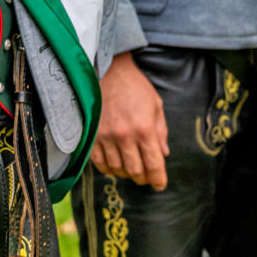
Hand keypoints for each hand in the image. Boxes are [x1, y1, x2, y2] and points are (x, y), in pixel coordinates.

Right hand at [90, 53, 169, 189]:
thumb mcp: (156, 105)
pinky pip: (99, 163)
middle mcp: (125, 137)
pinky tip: (115, 166)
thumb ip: (161, 131)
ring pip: (117, 169)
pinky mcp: (92, 137)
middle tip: (148, 178)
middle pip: (135, 170)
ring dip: (126, 174)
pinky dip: (109, 169)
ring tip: (132, 171)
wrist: (108, 72)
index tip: (160, 185)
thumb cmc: (135, 87)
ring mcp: (106, 138)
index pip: (154, 163)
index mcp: (145, 129)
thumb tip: (164, 153)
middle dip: (144, 178)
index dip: (158, 178)